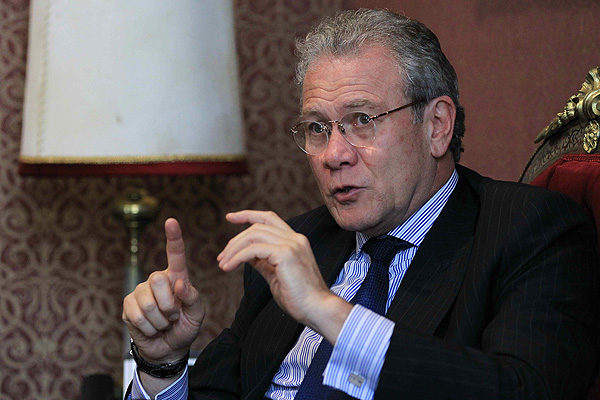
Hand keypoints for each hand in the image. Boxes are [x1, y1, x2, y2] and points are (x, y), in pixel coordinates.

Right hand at [122, 218, 204, 363]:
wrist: (168, 348)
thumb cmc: (185, 327)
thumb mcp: (197, 314)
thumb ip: (192, 298)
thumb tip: (179, 283)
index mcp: (177, 277)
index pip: (176, 255)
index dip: (174, 238)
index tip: (171, 221)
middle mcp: (157, 280)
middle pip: (158, 280)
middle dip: (169, 306)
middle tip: (173, 316)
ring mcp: (140, 291)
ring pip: (148, 303)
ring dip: (160, 321)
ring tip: (163, 323)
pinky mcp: (128, 305)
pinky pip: (137, 316)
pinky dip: (149, 328)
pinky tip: (151, 328)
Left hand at [217, 210, 351, 342]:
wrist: (317, 309)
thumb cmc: (298, 297)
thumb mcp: (276, 275)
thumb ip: (263, 261)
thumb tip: (246, 256)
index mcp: (295, 241)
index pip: (269, 218)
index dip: (248, 215)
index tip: (230, 217)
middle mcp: (295, 238)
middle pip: (257, 226)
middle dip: (235, 240)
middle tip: (222, 257)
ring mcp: (292, 244)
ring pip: (253, 235)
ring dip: (234, 249)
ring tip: (223, 264)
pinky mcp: (286, 254)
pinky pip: (254, 250)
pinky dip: (237, 257)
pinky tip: (228, 267)